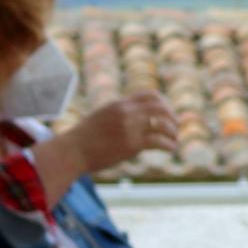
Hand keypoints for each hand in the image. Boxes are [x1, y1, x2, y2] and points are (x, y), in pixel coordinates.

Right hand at [35, 89, 181, 183]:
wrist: (71, 151)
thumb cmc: (85, 139)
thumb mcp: (102, 118)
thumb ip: (119, 115)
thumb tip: (135, 119)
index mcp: (119, 105)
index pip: (150, 95)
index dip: (164, 104)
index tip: (167, 115)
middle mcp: (126, 113)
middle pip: (161, 108)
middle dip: (172, 118)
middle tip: (175, 129)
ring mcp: (129, 128)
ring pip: (163, 124)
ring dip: (173, 132)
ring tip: (174, 141)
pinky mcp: (131, 144)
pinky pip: (159, 141)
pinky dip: (169, 145)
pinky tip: (171, 149)